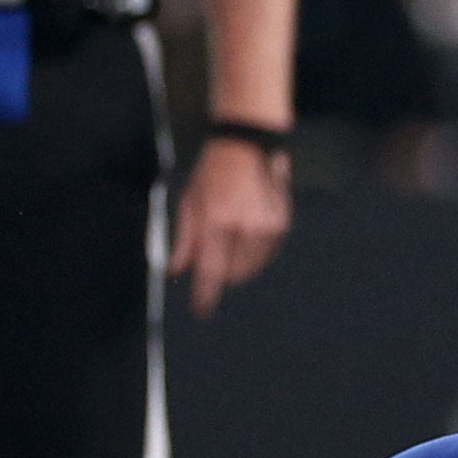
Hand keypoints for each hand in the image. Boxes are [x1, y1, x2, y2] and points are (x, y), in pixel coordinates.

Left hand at [170, 137, 290, 316]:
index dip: (206, 294)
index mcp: (217, 220)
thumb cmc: (211, 174)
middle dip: (222, 274)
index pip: (211, 269)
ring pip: (252, 266)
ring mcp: (267, 227)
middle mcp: (245, 227)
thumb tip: (176, 272)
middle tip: (213, 258)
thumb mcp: (189, 203)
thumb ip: (184, 241)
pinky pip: (266, 254)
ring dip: (239, 263)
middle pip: (234, 273)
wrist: (248, 145)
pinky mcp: (282, 224)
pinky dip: (254, 252)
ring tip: (231, 238)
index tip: (201, 311)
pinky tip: (246, 231)